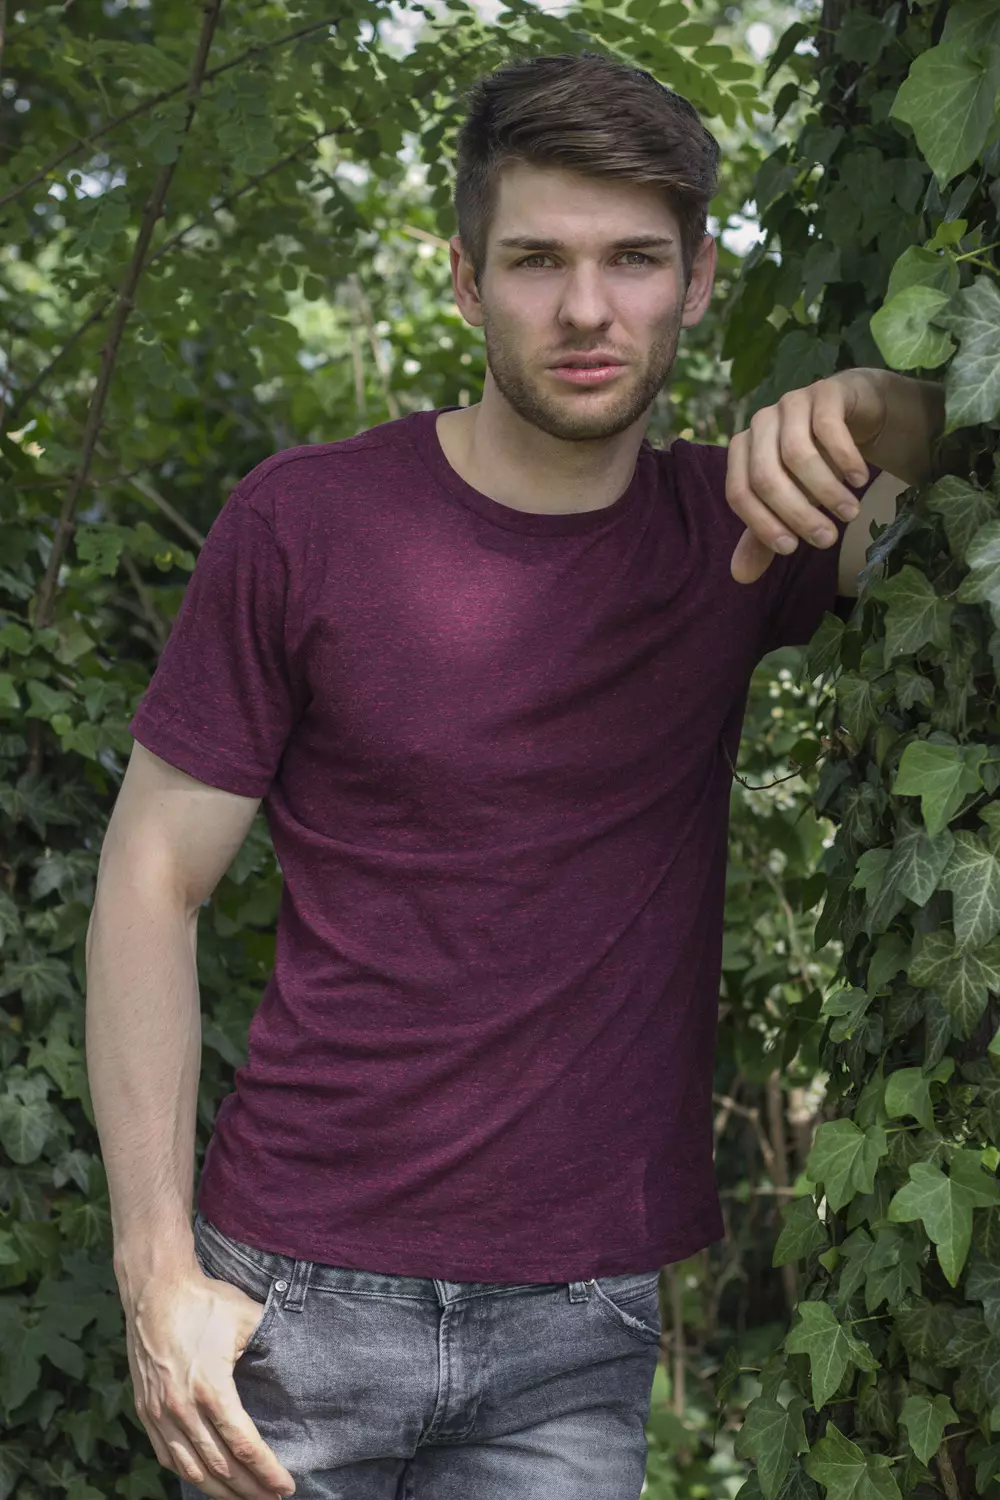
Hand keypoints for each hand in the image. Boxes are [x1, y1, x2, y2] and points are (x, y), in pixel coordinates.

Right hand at [122, 1264, 295, 1499]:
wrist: (154, 1290)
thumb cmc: (204, 1301)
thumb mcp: (246, 1317)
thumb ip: (271, 1341)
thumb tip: (298, 1353)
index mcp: (211, 1388)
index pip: (244, 1444)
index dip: (266, 1470)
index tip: (286, 1486)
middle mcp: (182, 1408)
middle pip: (220, 1465)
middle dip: (249, 1488)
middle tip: (272, 1498)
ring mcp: (161, 1412)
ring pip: (192, 1468)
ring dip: (220, 1490)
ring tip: (244, 1499)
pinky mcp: (147, 1410)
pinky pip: (168, 1455)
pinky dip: (189, 1474)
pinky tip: (205, 1480)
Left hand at [725, 369, 887, 583]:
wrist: (853, 412)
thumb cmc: (813, 462)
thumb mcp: (789, 501)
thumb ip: (764, 535)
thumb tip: (740, 578)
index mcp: (742, 450)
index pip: (738, 493)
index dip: (762, 524)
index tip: (792, 549)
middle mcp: (760, 424)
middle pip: (767, 476)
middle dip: (797, 513)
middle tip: (827, 539)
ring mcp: (790, 403)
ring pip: (797, 453)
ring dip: (825, 490)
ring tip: (849, 514)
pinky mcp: (824, 391)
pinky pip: (828, 426)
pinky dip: (845, 458)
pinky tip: (861, 479)